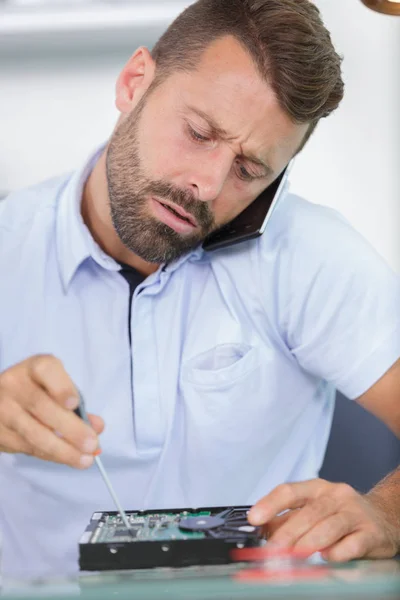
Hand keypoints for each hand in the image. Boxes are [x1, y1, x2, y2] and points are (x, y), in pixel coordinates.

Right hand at [0, 355, 103, 468]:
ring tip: (84, 459)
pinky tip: (67, 458)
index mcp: (34, 367)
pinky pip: (27, 447)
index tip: (75, 403)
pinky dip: (50, 455)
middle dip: (70, 428)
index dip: (61, 387)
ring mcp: (2, 408)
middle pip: (41, 406)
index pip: (45, 370)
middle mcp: (14, 384)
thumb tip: (97, 426)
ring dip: (62, 450)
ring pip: (33, 432)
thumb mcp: (58, 389)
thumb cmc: (39, 392)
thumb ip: (78, 406)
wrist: (1, 400)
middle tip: (91, 443)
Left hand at [247, 478, 398, 560]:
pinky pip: (351, 544)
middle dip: (286, 534)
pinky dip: (336, 553)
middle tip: (271, 551)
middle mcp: (336, 496)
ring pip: (328, 527)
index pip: (290, 491)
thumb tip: (261, 529)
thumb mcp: (314, 509)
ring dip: (307, 544)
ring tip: (292, 557)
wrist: (384, 517)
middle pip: (308, 513)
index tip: (253, 518)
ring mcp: (355, 513)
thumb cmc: (341, 514)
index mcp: (317, 488)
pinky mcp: (371, 533)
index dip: (270, 504)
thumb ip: (288, 519)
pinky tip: (327, 558)